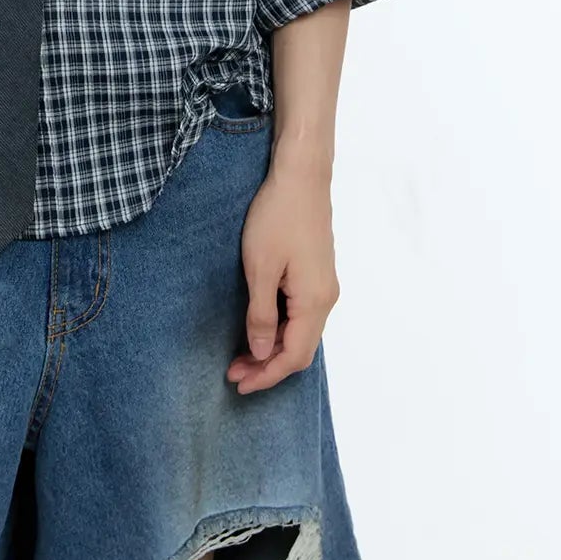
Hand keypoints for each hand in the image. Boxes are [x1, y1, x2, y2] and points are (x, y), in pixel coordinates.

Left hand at [226, 163, 338, 393]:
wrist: (301, 176)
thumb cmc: (277, 217)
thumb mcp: (260, 268)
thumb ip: (262, 315)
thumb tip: (263, 354)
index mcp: (315, 301)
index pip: (294, 356)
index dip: (266, 375)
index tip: (238, 383)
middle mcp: (327, 298)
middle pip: (300, 349)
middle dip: (268, 366)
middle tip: (233, 372)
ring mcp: (325, 286)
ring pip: (301, 332)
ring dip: (273, 348)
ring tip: (241, 355)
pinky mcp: (317, 274)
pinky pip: (301, 315)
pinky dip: (280, 329)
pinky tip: (259, 327)